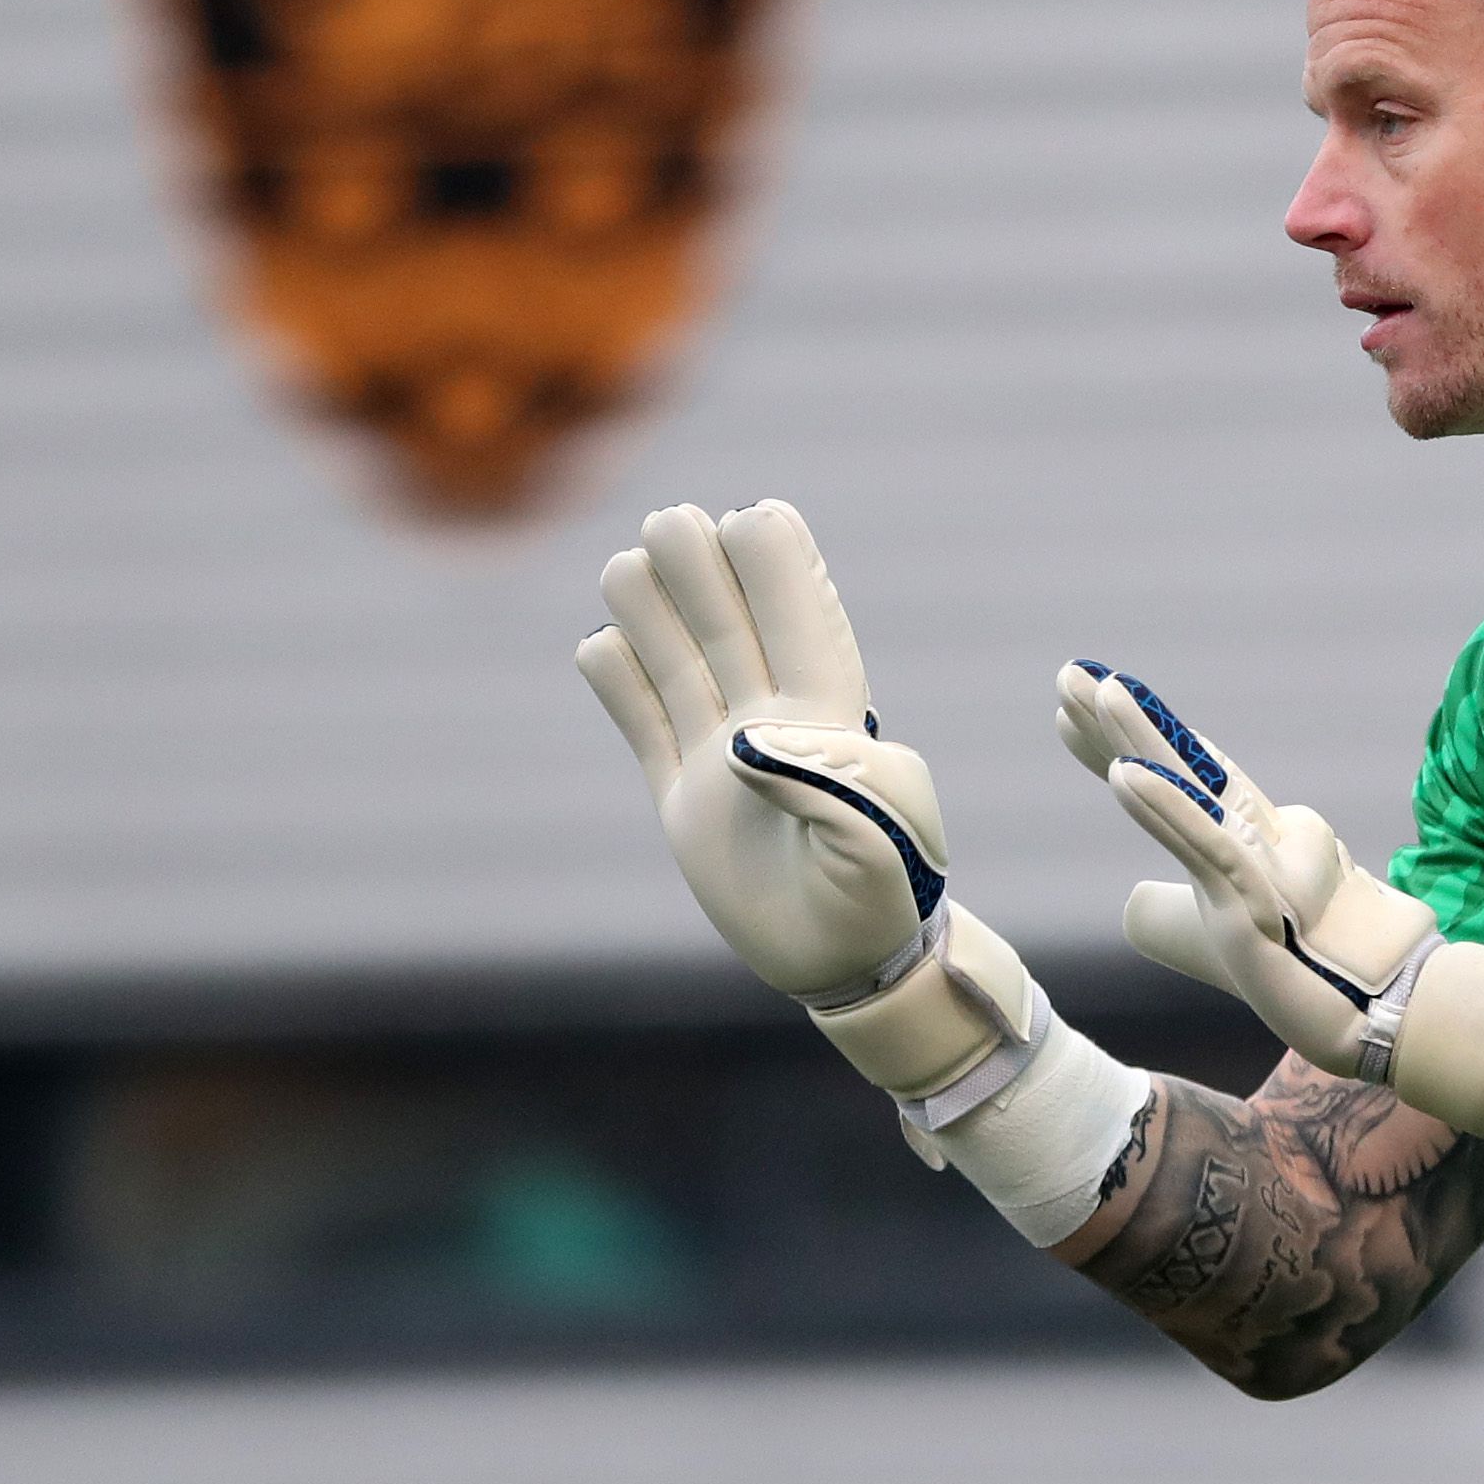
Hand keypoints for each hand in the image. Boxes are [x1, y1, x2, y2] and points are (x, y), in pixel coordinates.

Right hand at [580, 501, 944, 1005]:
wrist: (848, 965)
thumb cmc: (885, 897)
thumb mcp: (881, 843)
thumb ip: (829, 786)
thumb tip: (747, 740)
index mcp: (829, 718)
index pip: (801, 620)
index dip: (780, 567)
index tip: (755, 518)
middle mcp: (771, 723)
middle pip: (731, 624)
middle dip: (704, 568)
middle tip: (673, 522)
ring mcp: (723, 757)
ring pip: (680, 663)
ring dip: (655, 612)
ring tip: (629, 565)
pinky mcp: (684, 799)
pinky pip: (645, 728)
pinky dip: (620, 687)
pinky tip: (598, 646)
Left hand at [1055, 661, 1437, 1079]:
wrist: (1383, 1012)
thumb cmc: (1311, 976)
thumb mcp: (1227, 939)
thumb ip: (1186, 912)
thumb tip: (1141, 898)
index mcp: (1242, 842)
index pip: (1176, 779)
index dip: (1121, 743)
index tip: (1070, 709)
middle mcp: (1255, 836)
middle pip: (1180, 766)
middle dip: (1120, 721)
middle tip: (1069, 673)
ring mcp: (1261, 863)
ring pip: (1191, 790)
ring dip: (1138, 738)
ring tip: (1097, 690)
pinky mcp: (1260, 901)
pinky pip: (1207, 847)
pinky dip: (1165, 809)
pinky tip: (1123, 774)